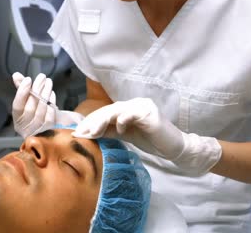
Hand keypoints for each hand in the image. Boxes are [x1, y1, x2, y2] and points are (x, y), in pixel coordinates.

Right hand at [12, 72, 83, 137]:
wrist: (49, 127)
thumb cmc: (35, 110)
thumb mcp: (27, 100)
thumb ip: (21, 88)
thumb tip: (16, 75)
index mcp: (17, 118)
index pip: (17, 105)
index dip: (22, 92)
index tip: (28, 79)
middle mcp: (24, 126)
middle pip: (30, 108)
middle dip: (36, 90)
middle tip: (42, 77)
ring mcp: (36, 129)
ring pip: (40, 111)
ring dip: (45, 94)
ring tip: (48, 82)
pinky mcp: (48, 129)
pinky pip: (50, 115)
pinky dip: (51, 102)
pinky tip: (51, 93)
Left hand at [73, 98, 221, 175]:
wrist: (172, 147)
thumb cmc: (150, 140)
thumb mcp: (124, 135)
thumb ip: (108, 132)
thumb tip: (87, 134)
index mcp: (128, 107)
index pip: (105, 112)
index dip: (90, 121)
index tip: (77, 132)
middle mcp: (135, 103)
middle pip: (109, 109)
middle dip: (93, 122)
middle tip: (81, 133)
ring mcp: (143, 106)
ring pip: (117, 110)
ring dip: (103, 121)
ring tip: (93, 133)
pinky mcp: (150, 112)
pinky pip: (133, 113)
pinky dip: (124, 120)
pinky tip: (119, 129)